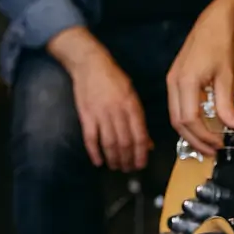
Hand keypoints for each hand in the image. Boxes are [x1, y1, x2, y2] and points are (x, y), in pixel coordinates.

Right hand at [71, 51, 152, 172]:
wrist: (90, 64)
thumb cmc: (113, 78)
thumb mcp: (131, 94)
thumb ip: (139, 118)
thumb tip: (147, 141)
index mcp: (131, 105)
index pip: (139, 135)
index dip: (141, 153)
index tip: (142, 163)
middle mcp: (117, 111)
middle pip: (124, 142)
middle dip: (128, 159)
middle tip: (129, 169)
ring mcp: (100, 114)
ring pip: (109, 143)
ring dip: (114, 158)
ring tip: (116, 167)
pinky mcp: (86, 115)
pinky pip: (90, 138)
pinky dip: (94, 152)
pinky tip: (98, 162)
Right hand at [167, 6, 233, 155]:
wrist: (214, 22)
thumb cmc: (221, 44)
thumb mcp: (227, 75)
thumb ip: (227, 104)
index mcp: (185, 81)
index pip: (190, 119)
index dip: (205, 136)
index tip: (221, 144)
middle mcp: (173, 83)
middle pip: (178, 122)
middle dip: (195, 140)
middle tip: (214, 151)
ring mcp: (171, 81)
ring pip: (175, 116)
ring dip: (190, 133)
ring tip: (208, 144)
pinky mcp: (174, 79)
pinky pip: (176, 107)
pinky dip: (187, 121)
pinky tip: (201, 126)